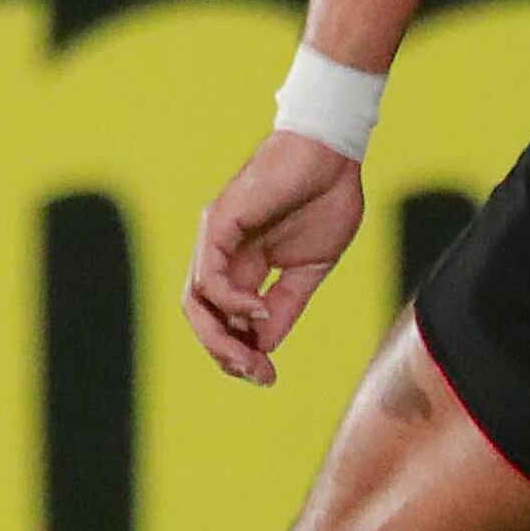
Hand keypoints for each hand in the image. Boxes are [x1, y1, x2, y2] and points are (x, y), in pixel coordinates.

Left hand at [183, 134, 363, 385]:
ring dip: (219, 337)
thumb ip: (285, 305)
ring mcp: (216, 239)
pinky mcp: (219, 223)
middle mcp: (222, 255)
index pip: (225, 320)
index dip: (242, 352)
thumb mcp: (310, 269)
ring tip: (250, 357)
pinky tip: (256, 311)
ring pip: (197, 301)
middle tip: (255, 375)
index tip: (267, 377)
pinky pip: (210, 274)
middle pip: (203, 317)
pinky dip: (229, 300)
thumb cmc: (324, 200)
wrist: (332, 154)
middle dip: (224, 354)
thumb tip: (264, 345)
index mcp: (243, 267)